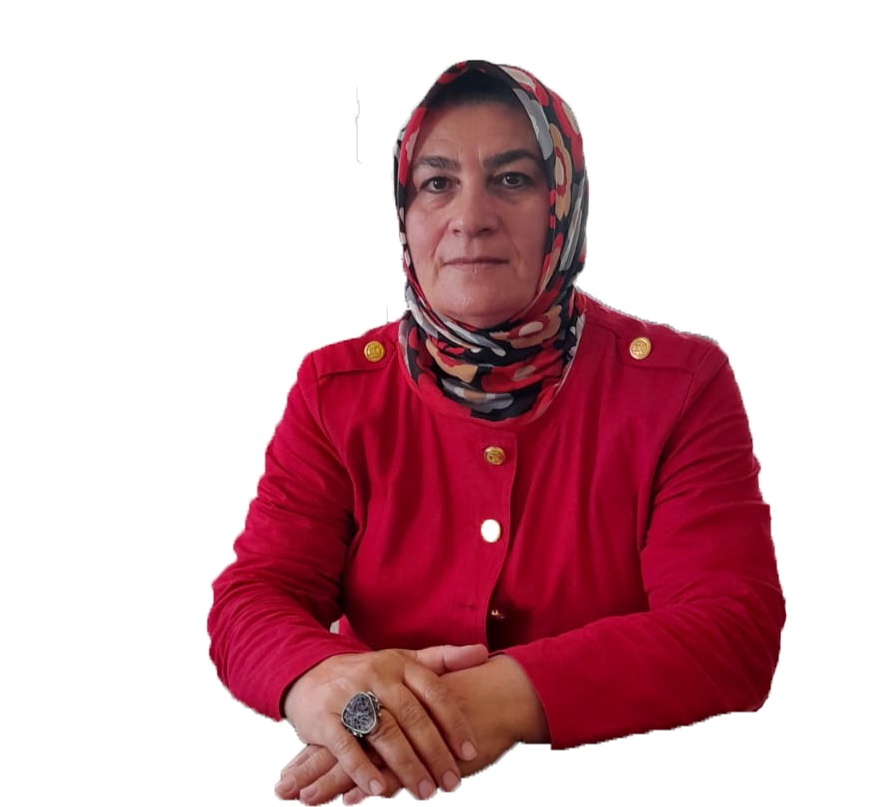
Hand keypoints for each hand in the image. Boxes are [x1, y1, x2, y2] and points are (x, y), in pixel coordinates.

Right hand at [280, 644, 487, 800]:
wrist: (309, 672)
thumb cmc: (368, 673)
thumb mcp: (403, 660)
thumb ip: (442, 659)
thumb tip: (483, 652)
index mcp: (400, 664)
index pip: (433, 692)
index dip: (453, 722)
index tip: (470, 751)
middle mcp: (377, 676)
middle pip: (412, 716)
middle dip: (434, 752)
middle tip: (451, 782)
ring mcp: (350, 695)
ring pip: (384, 732)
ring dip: (406, 765)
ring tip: (425, 791)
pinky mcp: (324, 717)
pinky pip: (345, 745)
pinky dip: (362, 769)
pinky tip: (378, 789)